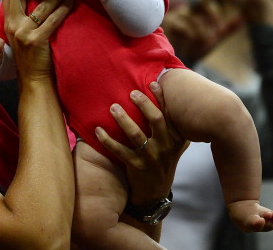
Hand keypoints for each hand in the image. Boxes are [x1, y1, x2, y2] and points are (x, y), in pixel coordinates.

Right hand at [1, 0, 72, 83]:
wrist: (33, 80)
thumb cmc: (31, 57)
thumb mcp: (20, 35)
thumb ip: (22, 17)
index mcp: (8, 23)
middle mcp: (13, 25)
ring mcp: (23, 33)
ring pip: (41, 6)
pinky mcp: (36, 40)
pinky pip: (53, 19)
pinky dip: (63, 8)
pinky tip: (71, 3)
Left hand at [95, 82, 188, 205]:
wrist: (155, 190)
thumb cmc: (163, 159)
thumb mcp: (174, 143)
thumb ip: (173, 124)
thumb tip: (168, 95)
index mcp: (175, 137)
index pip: (169, 113)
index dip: (161, 97)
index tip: (152, 83)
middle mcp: (165, 146)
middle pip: (156, 120)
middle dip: (144, 104)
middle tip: (131, 93)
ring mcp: (151, 157)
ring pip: (136, 134)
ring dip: (123, 119)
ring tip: (113, 107)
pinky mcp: (136, 166)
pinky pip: (119, 150)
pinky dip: (107, 140)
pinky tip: (98, 130)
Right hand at [162, 0, 238, 64]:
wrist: (180, 65)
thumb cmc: (195, 49)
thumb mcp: (213, 39)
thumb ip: (226, 29)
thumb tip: (241, 18)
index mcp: (195, 12)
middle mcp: (185, 11)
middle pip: (199, 1)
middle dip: (212, 13)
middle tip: (219, 29)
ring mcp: (175, 17)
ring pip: (193, 18)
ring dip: (202, 32)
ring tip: (206, 43)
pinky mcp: (169, 26)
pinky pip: (184, 27)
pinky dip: (192, 36)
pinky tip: (193, 45)